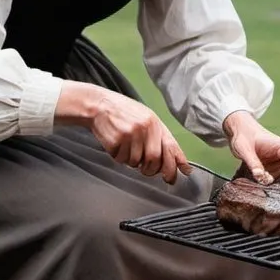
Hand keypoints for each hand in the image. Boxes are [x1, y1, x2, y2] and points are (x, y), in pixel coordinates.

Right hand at [55, 82, 190, 183]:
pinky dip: (119, 157)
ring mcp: (130, 134)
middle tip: (145, 169)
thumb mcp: (145, 117)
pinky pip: (121, 160)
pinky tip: (116, 145)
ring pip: (136, 162)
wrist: (98, 105)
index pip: (170, 146)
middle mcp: (144, 127)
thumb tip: (174, 159)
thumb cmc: (123, 113)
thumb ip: (158, 136)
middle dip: (151, 169)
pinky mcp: (116, 141)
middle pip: (154, 159)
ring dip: (131, 161)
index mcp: (154, 122)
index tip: (181, 174)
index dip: (176, 163)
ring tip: (125, 147)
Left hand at [223, 111, 279, 186]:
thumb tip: (260, 176)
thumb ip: (253, 163)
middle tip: (271, 197)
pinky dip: (267, 188)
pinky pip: (274, 183)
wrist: (240, 131)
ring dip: (273, 189)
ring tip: (261, 193)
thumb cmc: (245, 135)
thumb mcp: (245, 149)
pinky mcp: (274, 171)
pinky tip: (258, 189)